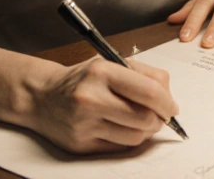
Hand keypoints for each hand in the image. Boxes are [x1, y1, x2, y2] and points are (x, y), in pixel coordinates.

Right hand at [28, 56, 177, 153]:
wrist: (41, 96)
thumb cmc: (82, 79)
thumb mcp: (110, 64)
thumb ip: (143, 76)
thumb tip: (169, 100)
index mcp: (102, 72)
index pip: (149, 91)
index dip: (167, 103)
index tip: (172, 107)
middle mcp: (91, 98)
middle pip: (145, 118)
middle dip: (160, 120)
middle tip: (160, 116)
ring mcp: (84, 124)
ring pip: (135, 137)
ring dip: (146, 131)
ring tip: (142, 121)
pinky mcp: (81, 145)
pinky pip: (119, 148)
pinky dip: (129, 140)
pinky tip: (125, 129)